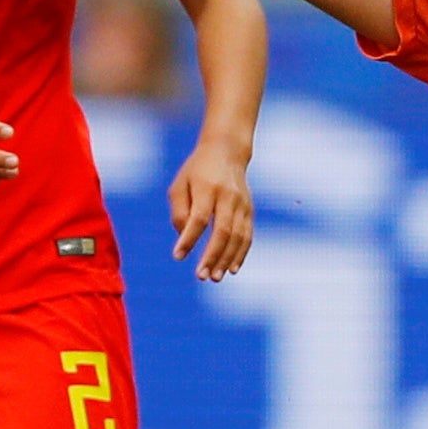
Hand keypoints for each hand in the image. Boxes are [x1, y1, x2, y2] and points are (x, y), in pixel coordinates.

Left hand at [167, 133, 254, 280]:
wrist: (227, 152)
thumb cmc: (196, 171)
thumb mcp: (180, 185)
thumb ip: (179, 212)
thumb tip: (184, 238)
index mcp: (207, 188)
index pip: (199, 218)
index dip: (189, 239)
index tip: (178, 256)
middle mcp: (227, 196)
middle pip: (222, 230)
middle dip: (212, 256)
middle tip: (201, 276)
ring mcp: (242, 204)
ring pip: (237, 236)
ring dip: (226, 259)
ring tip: (215, 277)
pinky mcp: (249, 210)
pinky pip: (247, 236)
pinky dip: (240, 254)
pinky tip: (232, 269)